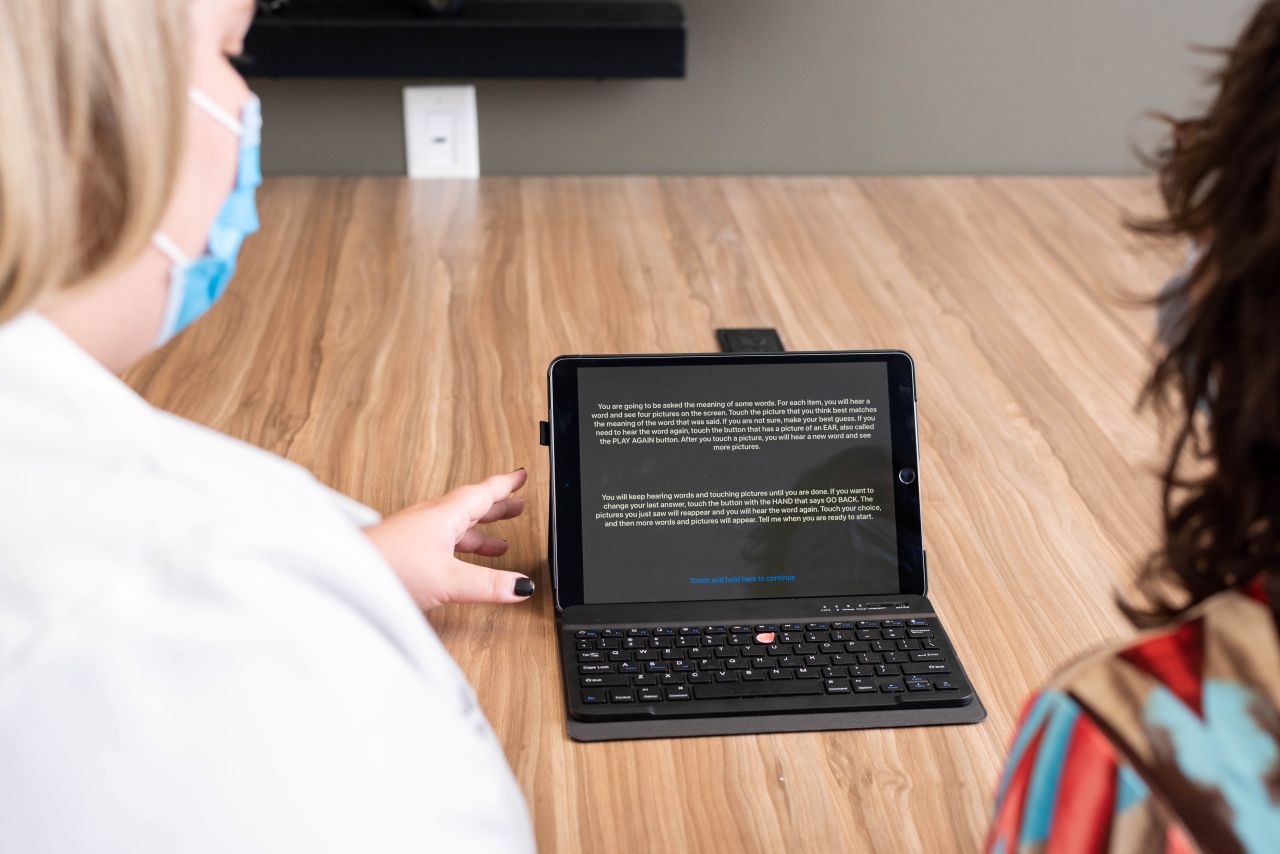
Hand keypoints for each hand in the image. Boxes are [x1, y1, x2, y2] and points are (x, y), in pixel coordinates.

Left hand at [365, 469, 533, 609]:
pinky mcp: (405, 551)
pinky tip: (463, 563)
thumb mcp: (448, 580)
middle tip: (518, 504)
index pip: (483, 493)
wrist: (344, 575)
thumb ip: (488, 584)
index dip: (505, 484)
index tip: (521, 475)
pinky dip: (461, 549)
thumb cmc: (388, 567)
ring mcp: (416, 535)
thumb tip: (521, 586)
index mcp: (445, 516)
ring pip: (457, 528)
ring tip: (500, 544)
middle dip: (497, 508)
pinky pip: (443, 543)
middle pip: (472, 508)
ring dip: (481, 532)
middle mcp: (431, 520)